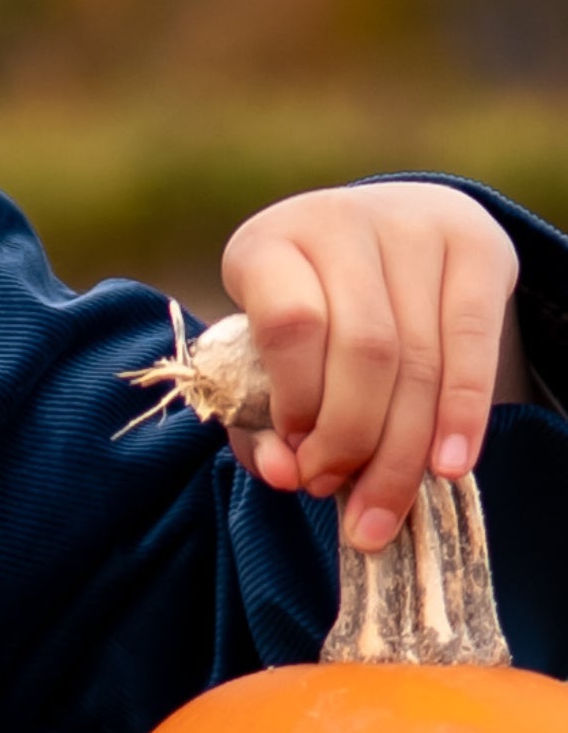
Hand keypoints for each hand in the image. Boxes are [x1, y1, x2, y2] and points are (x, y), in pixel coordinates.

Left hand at [221, 183, 525, 553]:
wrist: (372, 242)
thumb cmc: (298, 322)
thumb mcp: (255, 362)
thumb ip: (256, 426)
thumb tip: (285, 476)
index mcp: (269, 244)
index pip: (290, 326)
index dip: (298, 402)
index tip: (296, 456)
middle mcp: (344, 222)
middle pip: (365, 351)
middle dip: (352, 440)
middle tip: (332, 492)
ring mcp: (416, 225)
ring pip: (419, 356)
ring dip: (401, 448)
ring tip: (378, 510)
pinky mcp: (477, 243)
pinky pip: (474, 341)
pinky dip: (462, 412)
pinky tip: (449, 465)